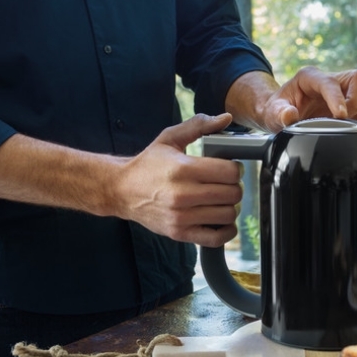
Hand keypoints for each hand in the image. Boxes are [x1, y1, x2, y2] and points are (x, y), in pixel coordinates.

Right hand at [115, 113, 242, 246]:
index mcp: (183, 169)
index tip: (230, 169)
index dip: (235, 170)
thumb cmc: (148, 164)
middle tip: (226, 185)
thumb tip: (225, 118)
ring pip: (228, 214)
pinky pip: (217, 238)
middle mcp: (183, 194)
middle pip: (233, 194)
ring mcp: (181, 216)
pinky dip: (226, 230)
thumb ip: (198, 126)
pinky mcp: (179, 233)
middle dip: (234, 187)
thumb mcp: (170, 138)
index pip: (230, 172)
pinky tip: (220, 219)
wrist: (120, 190)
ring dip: (230, 207)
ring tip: (220, 200)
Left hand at [226, 67, 356, 131]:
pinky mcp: (352, 103)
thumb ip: (280, 113)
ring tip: (350, 124)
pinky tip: (354, 127)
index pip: (331, 82)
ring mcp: (345, 91)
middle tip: (346, 119)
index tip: (340, 115)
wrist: (283, 115)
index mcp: (311, 77)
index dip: (338, 98)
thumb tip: (289, 116)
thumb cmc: (278, 110)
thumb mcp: (273, 112)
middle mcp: (332, 80)